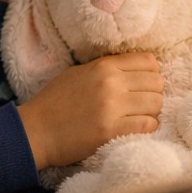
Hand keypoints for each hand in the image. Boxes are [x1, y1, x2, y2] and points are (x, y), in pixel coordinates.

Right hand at [17, 52, 163, 168]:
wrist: (35, 131)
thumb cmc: (54, 102)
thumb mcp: (78, 73)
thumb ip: (106, 69)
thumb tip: (134, 71)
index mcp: (103, 66)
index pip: (148, 61)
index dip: (151, 74)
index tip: (143, 85)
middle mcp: (111, 83)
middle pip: (156, 83)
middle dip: (153, 93)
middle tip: (142, 104)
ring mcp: (112, 107)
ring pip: (156, 103)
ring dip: (151, 111)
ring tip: (139, 117)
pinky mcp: (111, 130)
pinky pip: (148, 125)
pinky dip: (148, 127)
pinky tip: (136, 128)